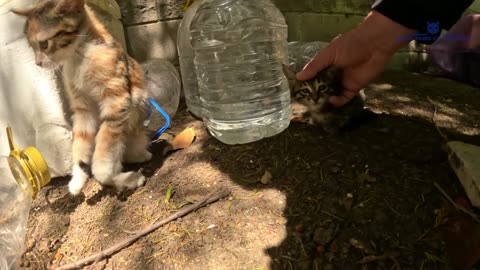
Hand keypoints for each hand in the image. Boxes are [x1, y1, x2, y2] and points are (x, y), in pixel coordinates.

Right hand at [296, 11, 415, 106]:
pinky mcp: (353, 88)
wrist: (374, 45)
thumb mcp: (329, 54)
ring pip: (331, 94)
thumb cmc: (349, 44)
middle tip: (305, 102)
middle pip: (321, 88)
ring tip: (317, 105)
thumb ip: (315, 66)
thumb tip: (299, 77)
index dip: (306, 83)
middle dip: (314, 95)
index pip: (313, 76)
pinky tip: (331, 100)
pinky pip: (343, 98)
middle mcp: (333, 74)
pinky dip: (337, 101)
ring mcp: (343, 82)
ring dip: (324, 100)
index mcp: (326, 64)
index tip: (297, 91)